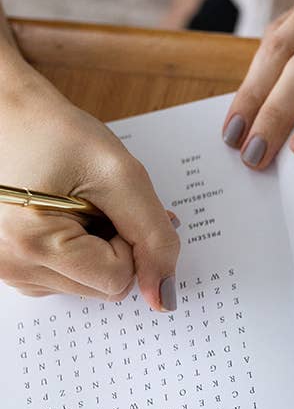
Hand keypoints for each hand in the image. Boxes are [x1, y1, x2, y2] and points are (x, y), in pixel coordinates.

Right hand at [0, 65, 179, 309]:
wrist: (9, 114)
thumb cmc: (55, 133)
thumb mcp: (120, 175)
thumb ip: (153, 235)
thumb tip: (164, 294)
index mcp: (32, 245)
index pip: (118, 280)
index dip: (130, 241)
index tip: (111, 204)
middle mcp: (12, 268)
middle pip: (104, 288)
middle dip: (115, 244)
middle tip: (94, 201)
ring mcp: (9, 271)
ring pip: (90, 285)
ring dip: (98, 247)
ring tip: (72, 204)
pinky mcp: (12, 268)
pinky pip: (69, 278)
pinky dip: (79, 251)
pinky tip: (61, 215)